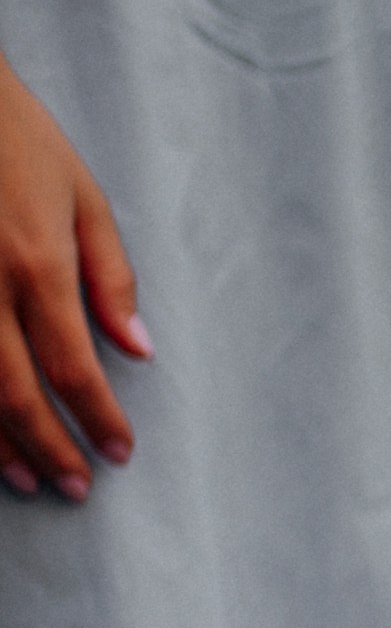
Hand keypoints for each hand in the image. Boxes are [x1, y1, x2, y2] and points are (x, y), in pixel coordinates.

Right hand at [0, 59, 147, 499]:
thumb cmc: (15, 139)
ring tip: (25, 480)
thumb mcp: (80, 194)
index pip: (74, 366)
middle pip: (18, 392)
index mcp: (37, 264)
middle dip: (50, 448)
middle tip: (75, 488)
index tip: (119, 452)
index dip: (97, 417)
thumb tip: (138, 348)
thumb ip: (111, 275)